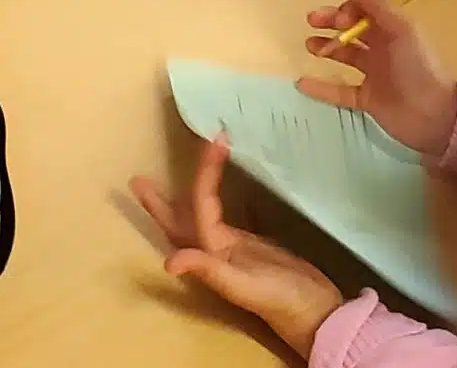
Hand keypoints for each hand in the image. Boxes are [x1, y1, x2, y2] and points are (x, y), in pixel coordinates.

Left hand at [131, 137, 342, 356]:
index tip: (213, 141)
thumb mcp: (246, 287)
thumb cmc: (283, 302)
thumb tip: (169, 263)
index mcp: (212, 255)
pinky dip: (219, 204)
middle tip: (137, 181)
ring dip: (188, 197)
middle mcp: (216, 250)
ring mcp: (233, 249)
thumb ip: (210, 271)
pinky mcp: (252, 248)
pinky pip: (227, 220)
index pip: (199, 206)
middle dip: (160, 202)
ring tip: (168, 182)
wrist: (318, 316)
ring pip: (202, 217)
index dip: (203, 173)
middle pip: (182, 220)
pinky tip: (220, 196)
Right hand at [300, 0, 456, 157]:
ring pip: (345, 56)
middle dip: (331, 23)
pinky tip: (302, 82)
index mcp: (392, 31)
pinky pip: (340, 91)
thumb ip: (380, 8)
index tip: (338, 19)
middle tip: (311, 21)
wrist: (434, 116)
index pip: (365, 12)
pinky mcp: (367, 99)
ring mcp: (373, 75)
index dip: (349, 10)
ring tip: (309, 46)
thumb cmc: (418, 68)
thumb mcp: (403, 32)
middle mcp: (382, 50)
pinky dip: (321, 88)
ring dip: (326, 48)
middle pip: (352, 30)